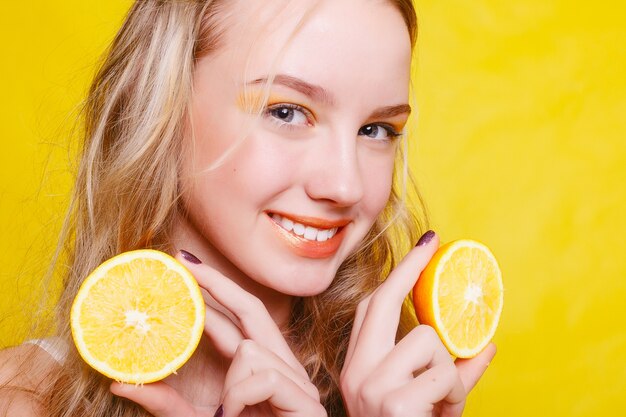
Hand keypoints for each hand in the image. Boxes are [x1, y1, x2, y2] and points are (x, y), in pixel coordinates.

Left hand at [111, 251, 325, 416]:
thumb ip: (164, 403)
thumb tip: (118, 383)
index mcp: (258, 370)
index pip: (236, 320)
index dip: (212, 291)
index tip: (185, 267)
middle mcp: (281, 369)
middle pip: (253, 310)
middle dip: (220, 283)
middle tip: (186, 263)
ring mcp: (298, 384)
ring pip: (251, 348)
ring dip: (230, 384)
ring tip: (226, 413)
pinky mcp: (306, 401)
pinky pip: (263, 375)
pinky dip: (241, 396)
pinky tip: (234, 414)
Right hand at [340, 232, 496, 416]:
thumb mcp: (430, 403)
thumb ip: (455, 374)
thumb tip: (487, 344)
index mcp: (358, 368)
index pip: (369, 308)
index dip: (395, 276)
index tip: (420, 249)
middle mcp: (356, 371)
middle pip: (382, 302)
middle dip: (409, 269)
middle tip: (433, 245)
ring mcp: (370, 384)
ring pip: (429, 342)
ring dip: (449, 371)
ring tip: (442, 401)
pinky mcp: (392, 400)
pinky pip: (443, 374)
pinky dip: (454, 393)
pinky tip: (440, 414)